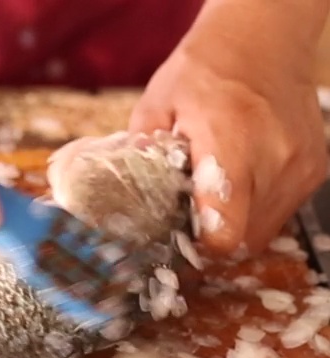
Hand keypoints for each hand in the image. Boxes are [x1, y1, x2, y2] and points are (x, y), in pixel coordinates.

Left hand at [130, 0, 329, 254]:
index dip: (198, 251)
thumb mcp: (156, 105)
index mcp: (232, 142)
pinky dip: (254, 214)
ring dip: (233, 231)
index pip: (225, 228)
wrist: (263, 40)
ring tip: (205, 210)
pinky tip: (231, 193)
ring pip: (265, 233)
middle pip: (244, 240)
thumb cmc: (204, 71)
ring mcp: (301, 167)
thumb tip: (115, 197)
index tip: (173, 249)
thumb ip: (138, 153)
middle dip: (210, 245)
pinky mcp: (314, 169)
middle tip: (181, 234)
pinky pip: (281, 213)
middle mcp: (275, 159)